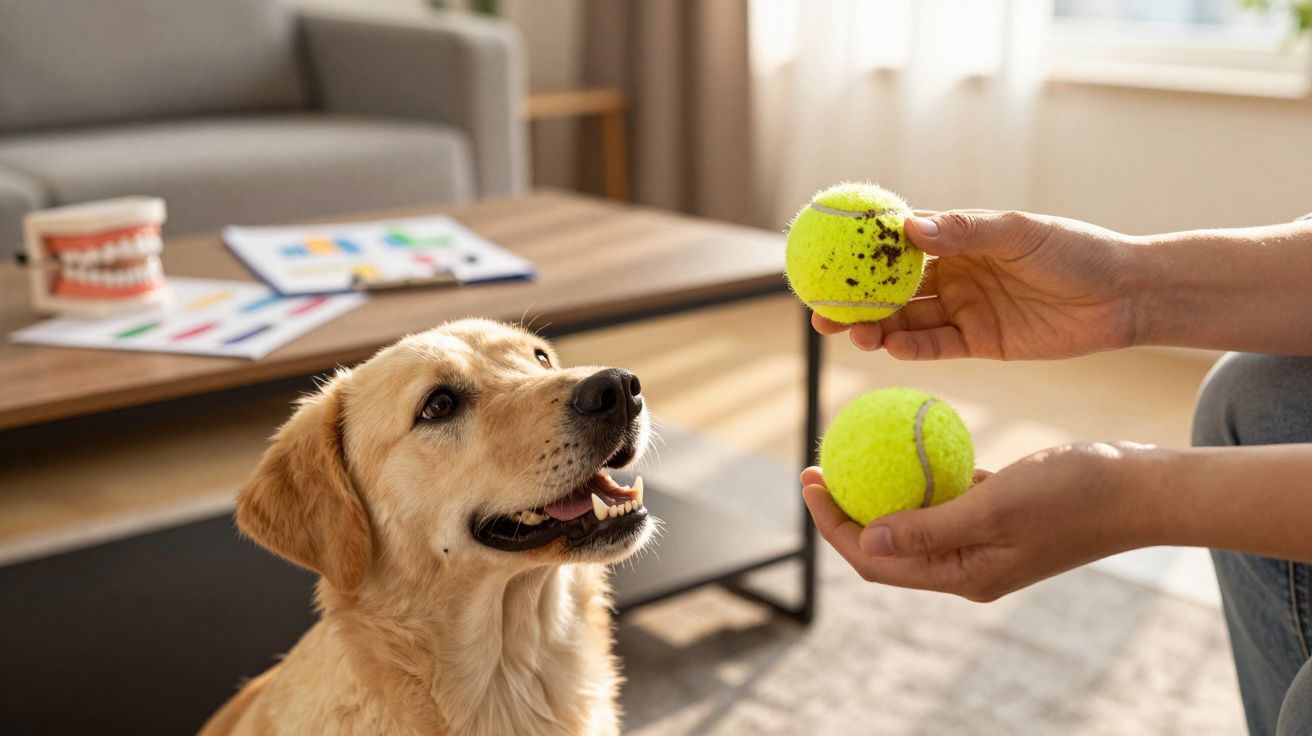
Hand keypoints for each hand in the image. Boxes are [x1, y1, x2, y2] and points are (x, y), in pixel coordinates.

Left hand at [800, 442, 1156, 600]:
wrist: (1143, 489)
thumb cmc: (1074, 496)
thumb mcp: (995, 507)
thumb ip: (930, 528)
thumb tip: (868, 540)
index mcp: (963, 575)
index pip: (876, 562)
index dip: (833, 526)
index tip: (808, 481)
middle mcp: (969, 564)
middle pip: (887, 544)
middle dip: (845, 510)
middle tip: (816, 466)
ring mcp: (986, 539)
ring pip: (915, 517)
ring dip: (880, 490)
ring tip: (849, 452)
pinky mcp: (1002, 513)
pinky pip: (948, 494)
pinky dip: (923, 473)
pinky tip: (905, 439)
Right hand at [812, 210, 1137, 359]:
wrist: (1124, 296)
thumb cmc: (1075, 250)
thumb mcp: (1019, 233)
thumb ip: (964, 232)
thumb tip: (907, 226)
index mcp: (957, 238)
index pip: (896, 242)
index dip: (857, 249)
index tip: (821, 254)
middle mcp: (953, 273)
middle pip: (890, 288)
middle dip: (852, 299)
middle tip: (819, 308)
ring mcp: (963, 309)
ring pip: (907, 320)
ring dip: (876, 327)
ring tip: (850, 333)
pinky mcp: (979, 343)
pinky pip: (936, 347)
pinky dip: (911, 349)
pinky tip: (890, 348)